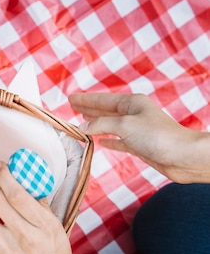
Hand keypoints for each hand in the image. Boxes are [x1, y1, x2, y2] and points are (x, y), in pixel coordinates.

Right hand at [70, 92, 209, 182]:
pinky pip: (118, 140)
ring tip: (81, 121)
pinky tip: (100, 141)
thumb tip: (83, 127)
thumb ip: (101, 124)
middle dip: (88, 108)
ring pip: (110, 124)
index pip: (103, 100)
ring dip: (95, 123)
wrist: (182, 156)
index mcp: (132, 103)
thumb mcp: (125, 125)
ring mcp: (136, 130)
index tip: (71, 97)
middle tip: (72, 106)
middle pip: (105, 110)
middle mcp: (134, 115)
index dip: (86, 99)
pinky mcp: (139, 146)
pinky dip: (107, 140)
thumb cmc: (158, 136)